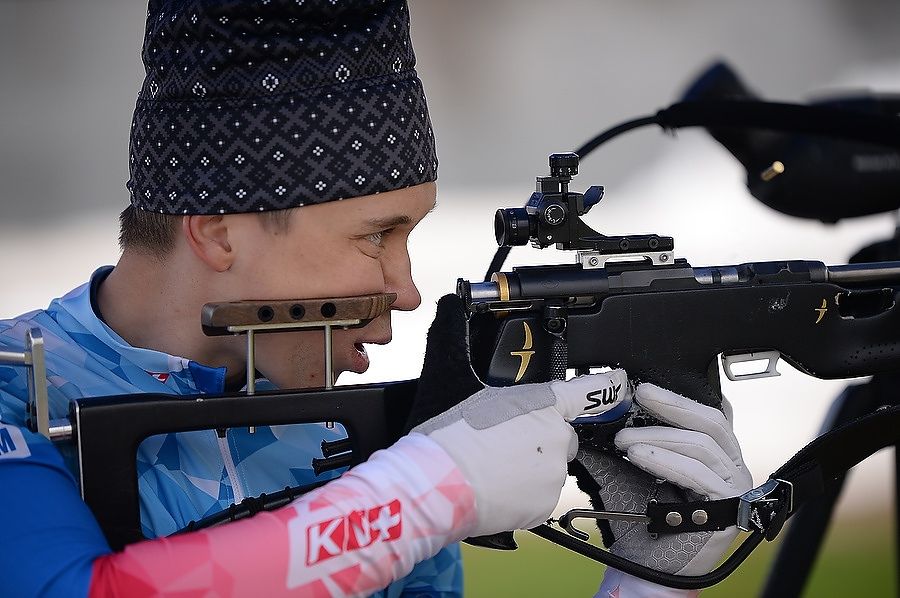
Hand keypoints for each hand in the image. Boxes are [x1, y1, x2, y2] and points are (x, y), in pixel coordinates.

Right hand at [412, 371, 630, 536]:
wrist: (439, 482)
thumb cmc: (452, 438)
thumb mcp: (484, 399)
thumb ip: (518, 403)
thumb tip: (524, 410)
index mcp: (544, 405)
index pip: (590, 391)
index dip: (609, 386)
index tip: (621, 383)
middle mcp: (557, 437)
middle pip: (563, 438)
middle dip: (542, 442)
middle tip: (505, 446)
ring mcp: (554, 473)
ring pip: (550, 469)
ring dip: (530, 470)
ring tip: (494, 470)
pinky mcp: (545, 504)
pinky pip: (540, 496)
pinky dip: (523, 495)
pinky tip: (497, 488)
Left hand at [571, 383, 751, 575]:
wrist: (644, 563)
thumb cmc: (643, 515)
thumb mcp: (638, 467)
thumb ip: (637, 438)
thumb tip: (610, 407)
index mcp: (715, 453)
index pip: (706, 414)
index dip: (678, 398)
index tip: (644, 388)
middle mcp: (731, 467)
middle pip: (711, 424)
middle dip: (671, 406)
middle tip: (637, 398)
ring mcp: (734, 489)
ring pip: (702, 446)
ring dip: (658, 437)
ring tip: (625, 439)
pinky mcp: (727, 510)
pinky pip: (699, 475)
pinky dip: (666, 461)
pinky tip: (640, 456)